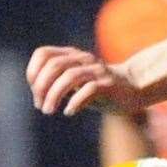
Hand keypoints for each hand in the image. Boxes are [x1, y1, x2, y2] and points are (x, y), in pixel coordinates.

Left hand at [25, 45, 141, 116]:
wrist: (132, 90)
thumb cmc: (98, 89)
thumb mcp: (74, 83)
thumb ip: (56, 82)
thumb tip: (37, 93)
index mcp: (71, 55)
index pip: (44, 54)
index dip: (34, 72)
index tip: (36, 93)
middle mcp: (83, 58)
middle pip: (55, 66)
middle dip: (42, 88)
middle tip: (41, 107)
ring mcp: (97, 70)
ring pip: (70, 77)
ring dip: (54, 96)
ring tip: (49, 111)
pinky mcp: (108, 84)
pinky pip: (90, 89)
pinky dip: (75, 102)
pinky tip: (69, 112)